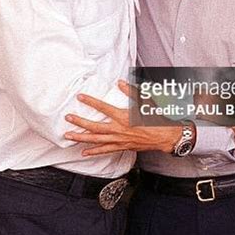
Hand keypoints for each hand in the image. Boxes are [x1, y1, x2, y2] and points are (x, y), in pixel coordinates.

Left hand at [64, 82, 181, 155]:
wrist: (166, 137)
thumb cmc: (156, 119)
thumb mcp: (145, 102)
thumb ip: (131, 91)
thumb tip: (120, 83)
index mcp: (124, 117)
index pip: (103, 107)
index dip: (90, 101)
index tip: (80, 97)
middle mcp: (119, 130)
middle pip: (94, 127)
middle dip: (79, 123)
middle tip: (68, 119)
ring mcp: (119, 140)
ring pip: (96, 140)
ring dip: (81, 138)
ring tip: (69, 136)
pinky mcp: (122, 147)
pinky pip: (105, 150)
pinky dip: (94, 151)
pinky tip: (85, 152)